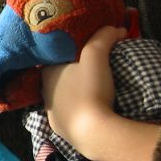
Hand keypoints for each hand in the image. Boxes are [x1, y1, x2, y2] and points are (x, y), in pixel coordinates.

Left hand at [41, 26, 160, 160]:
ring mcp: (51, 113)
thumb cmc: (90, 89)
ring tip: (91, 88)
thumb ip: (104, 37)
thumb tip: (116, 29)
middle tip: (89, 68)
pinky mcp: (61, 129)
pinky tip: (88, 108)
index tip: (78, 49)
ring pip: (61, 97)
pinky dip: (77, 109)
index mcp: (47, 73)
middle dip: (70, 72)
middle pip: (57, 77)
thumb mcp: (96, 55)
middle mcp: (44, 93)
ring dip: (73, 92)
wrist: (94, 132)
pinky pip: (68, 114)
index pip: (51, 57)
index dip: (64, 52)